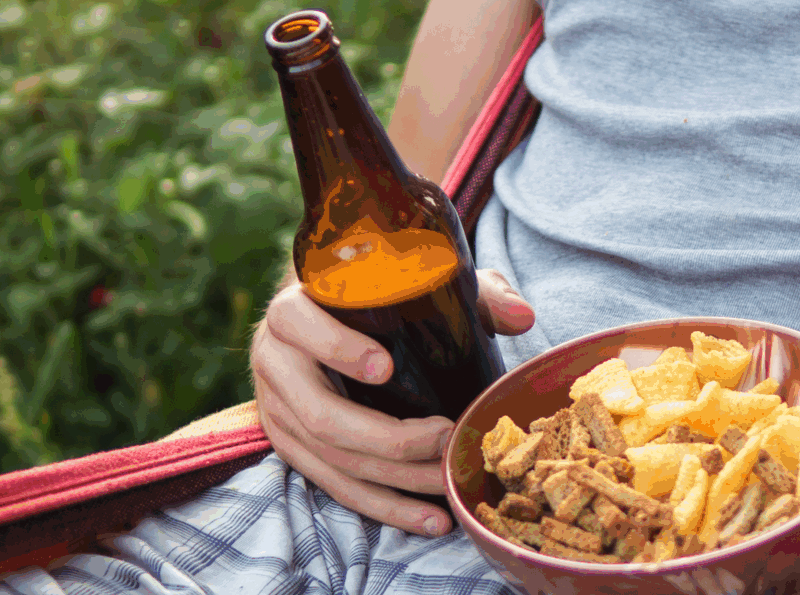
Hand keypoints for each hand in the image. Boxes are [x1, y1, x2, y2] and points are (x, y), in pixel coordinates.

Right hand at [251, 268, 535, 535]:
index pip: (300, 325)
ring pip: (332, 460)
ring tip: (448, 486)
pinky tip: (429, 518)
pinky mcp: (292, 448)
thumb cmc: (375, 294)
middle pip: (324, 416)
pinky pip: (335, 486)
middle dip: (389, 439)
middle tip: (446, 438)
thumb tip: (523, 317)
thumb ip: (471, 292)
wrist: (325, 311)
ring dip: (395, 482)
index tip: (385, 368)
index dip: (337, 348)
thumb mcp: (417, 280)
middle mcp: (276, 362)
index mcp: (292, 310)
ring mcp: (278, 412)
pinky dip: (384, 505)